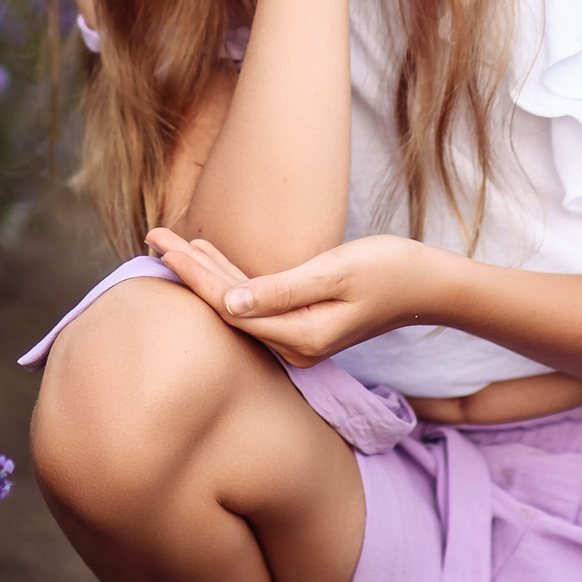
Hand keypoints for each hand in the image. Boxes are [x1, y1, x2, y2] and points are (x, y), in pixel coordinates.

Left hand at [146, 228, 443, 368]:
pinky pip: (256, 303)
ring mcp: (298, 339)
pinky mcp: (303, 325)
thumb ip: (283, 290)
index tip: (161, 244)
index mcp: (300, 335)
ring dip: (206, 273)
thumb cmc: (390, 269)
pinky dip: (231, 278)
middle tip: (153, 235)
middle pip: (227, 307)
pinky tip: (211, 257)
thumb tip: (230, 304)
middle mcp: (294, 345)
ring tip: (171, 242)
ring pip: (238, 304)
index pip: (229, 304)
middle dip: (189, 270)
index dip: (192, 273)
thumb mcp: (337, 272)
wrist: (429, 286)